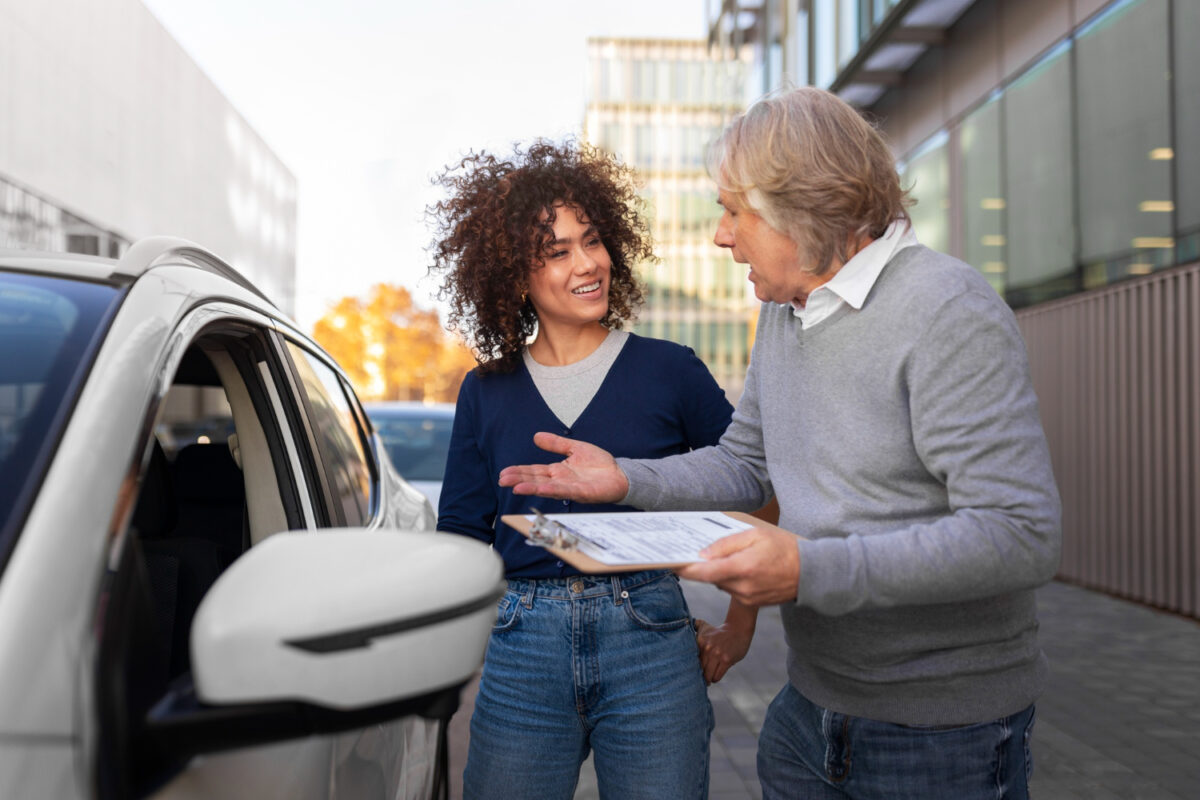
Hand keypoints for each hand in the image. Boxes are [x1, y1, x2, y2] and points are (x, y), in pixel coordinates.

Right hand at [497, 433, 628, 501]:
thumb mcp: (575, 448)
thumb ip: (556, 444)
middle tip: (502, 480)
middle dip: (519, 480)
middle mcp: (561, 481)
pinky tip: (541, 489)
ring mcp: (570, 488)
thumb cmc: (600, 464)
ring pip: (547, 488)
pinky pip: (565, 492)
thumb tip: (536, 436)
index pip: (534, 471)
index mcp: (558, 471)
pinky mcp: (582, 493)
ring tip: (515, 487)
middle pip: (536, 480)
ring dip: (531, 488)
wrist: (620, 474)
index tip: (504, 472)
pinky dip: (552, 490)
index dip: (519, 471)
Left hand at [676, 527, 800, 606]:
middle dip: (703, 567)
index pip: (705, 573)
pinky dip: (731, 579)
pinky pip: (733, 590)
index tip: (672, 563)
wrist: (811, 573)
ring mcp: (748, 598)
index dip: (686, 569)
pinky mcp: (752, 603)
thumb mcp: (755, 535)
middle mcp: (742, 587)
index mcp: (742, 568)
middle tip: (695, 552)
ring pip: (721, 584)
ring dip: (719, 572)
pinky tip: (742, 568)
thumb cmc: (785, 548)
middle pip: (711, 578)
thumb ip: (727, 544)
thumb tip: (703, 554)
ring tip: (729, 557)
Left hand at [694, 615, 753, 683]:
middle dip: (700, 676)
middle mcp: (707, 648)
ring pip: (708, 675)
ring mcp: (717, 654)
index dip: (692, 668)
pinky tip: (715, 677)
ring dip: (708, 679)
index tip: (693, 672)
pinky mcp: (726, 660)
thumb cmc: (719, 632)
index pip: (691, 661)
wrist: (738, 630)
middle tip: (701, 679)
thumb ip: (694, 626)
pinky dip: (715, 679)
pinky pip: (717, 676)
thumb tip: (683, 624)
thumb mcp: (704, 626)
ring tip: (708, 680)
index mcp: (700, 641)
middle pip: (699, 669)